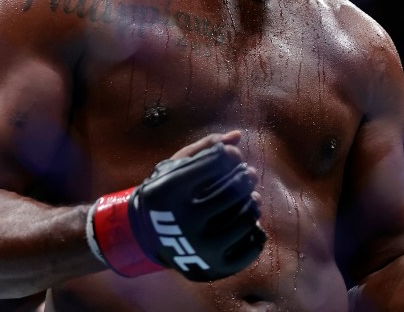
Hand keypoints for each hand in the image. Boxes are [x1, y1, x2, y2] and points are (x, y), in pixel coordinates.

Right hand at [90, 131, 265, 281]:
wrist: (148, 238)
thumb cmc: (166, 194)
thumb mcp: (174, 167)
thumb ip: (204, 148)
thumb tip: (239, 136)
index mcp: (171, 192)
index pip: (217, 162)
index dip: (228, 155)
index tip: (230, 155)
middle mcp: (184, 222)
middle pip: (234, 190)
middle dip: (245, 176)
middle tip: (248, 173)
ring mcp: (201, 249)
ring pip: (246, 217)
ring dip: (253, 202)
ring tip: (250, 196)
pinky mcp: (215, 268)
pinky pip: (252, 245)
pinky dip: (256, 230)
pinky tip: (247, 220)